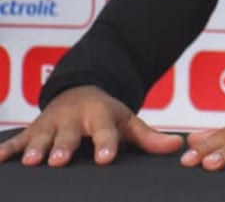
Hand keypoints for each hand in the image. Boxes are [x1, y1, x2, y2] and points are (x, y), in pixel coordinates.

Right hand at [0, 85, 182, 166]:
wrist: (80, 91)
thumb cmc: (106, 114)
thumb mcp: (128, 121)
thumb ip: (149, 137)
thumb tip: (177, 147)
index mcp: (100, 115)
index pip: (105, 131)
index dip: (106, 144)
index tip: (105, 159)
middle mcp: (74, 117)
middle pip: (70, 134)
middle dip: (65, 147)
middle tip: (61, 161)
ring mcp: (51, 123)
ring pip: (42, 136)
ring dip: (36, 148)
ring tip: (33, 162)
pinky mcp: (33, 129)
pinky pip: (17, 139)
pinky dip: (7, 148)